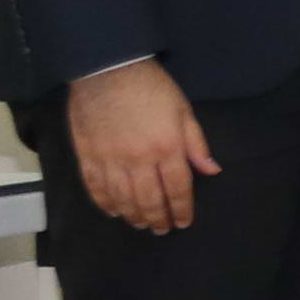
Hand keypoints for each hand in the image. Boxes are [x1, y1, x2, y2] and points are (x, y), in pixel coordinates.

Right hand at [61, 58, 218, 233]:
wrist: (107, 70)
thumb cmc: (151, 88)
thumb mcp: (183, 111)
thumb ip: (196, 144)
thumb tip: (211, 171)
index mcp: (167, 148)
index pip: (177, 189)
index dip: (181, 210)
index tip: (183, 223)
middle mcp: (138, 160)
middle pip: (149, 199)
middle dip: (158, 219)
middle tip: (161, 230)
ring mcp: (110, 159)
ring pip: (122, 198)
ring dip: (133, 215)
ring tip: (141, 224)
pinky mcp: (87, 155)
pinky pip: (95, 187)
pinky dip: (105, 203)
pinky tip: (114, 211)